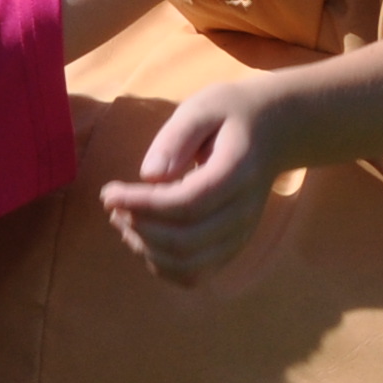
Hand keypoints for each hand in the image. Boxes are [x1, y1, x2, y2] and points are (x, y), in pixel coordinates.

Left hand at [100, 76, 292, 284]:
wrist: (273, 132)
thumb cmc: (231, 115)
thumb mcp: (203, 107)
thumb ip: (177, 137)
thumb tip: (149, 174)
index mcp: (237, 174)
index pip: (187, 204)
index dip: (142, 204)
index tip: (108, 192)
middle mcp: (243, 213)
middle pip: (185, 242)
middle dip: (139, 227)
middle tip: (114, 203)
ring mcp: (240, 236)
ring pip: (188, 266)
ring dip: (145, 249)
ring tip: (123, 218)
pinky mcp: (230, 248)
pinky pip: (193, 275)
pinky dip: (160, 264)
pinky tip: (142, 236)